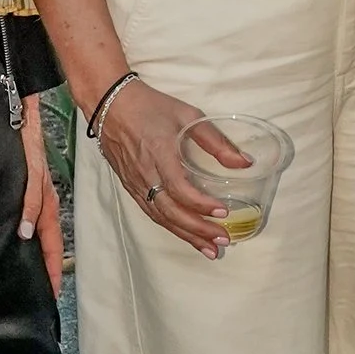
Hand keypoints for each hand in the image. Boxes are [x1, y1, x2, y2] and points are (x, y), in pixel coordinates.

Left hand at [17, 113, 65, 297]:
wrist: (15, 107)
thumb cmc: (25, 139)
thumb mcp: (32, 173)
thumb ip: (30, 202)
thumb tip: (27, 235)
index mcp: (47, 203)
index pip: (51, 246)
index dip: (51, 271)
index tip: (51, 297)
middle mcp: (37, 204)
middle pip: (42, 244)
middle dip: (42, 269)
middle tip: (35, 294)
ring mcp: (27, 197)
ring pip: (31, 233)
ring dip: (30, 254)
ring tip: (22, 276)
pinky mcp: (14, 189)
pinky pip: (18, 219)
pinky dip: (16, 236)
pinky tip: (6, 243)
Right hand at [96, 80, 246, 259]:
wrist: (110, 105)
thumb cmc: (151, 107)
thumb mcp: (187, 115)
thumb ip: (216, 141)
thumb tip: (245, 162)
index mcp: (159, 154)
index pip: (179, 189)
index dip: (201, 204)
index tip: (223, 213)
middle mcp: (145, 174)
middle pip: (171, 211)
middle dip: (198, 229)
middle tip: (223, 240)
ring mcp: (135, 183)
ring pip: (161, 217)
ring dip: (186, 235)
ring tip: (209, 249)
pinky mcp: (130, 187)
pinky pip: (151, 212)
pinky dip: (170, 226)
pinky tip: (186, 234)